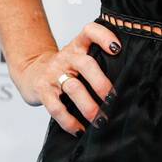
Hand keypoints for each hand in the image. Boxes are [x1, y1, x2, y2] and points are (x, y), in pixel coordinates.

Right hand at [13, 21, 121, 135]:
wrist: (32, 72)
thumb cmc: (66, 67)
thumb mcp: (79, 56)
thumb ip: (98, 61)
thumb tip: (130, 80)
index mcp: (78, 45)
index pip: (90, 31)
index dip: (104, 36)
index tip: (117, 48)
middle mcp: (66, 57)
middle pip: (86, 64)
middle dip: (102, 83)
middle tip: (114, 99)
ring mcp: (53, 73)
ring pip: (74, 88)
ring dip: (89, 107)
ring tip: (101, 120)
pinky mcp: (42, 91)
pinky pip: (56, 108)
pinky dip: (69, 121)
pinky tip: (80, 129)